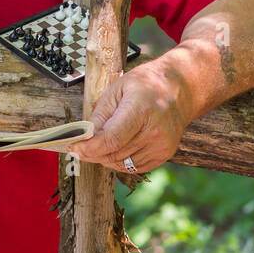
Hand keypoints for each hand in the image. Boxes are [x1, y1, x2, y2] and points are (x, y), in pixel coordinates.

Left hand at [70, 61, 191, 173]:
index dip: (89, 148)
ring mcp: (162, 145)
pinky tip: (116, 148)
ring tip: (99, 145)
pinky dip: (120, 162)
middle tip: (80, 147)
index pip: (111, 139)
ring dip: (105, 158)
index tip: (73, 148)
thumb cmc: (146, 85)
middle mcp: (155, 130)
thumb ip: (99, 117)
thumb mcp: (117, 90)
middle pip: (114, 154)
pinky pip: (134, 168)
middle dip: (92, 153)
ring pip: (123, 164)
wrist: (180, 89)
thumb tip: (82, 138)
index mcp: (141, 109)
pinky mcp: (165, 154)